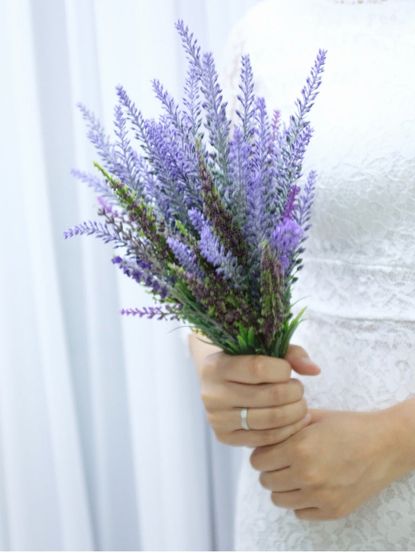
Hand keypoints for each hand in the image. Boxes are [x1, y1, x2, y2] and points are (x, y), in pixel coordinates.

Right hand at [188, 332, 320, 447]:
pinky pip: (265, 438)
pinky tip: (296, 420)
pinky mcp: (225, 437)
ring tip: (300, 404)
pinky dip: (288, 430)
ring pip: (269, 420)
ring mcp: (217, 418)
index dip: (282, 370)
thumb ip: (290, 354)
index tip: (288, 370)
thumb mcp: (262, 350)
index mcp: (215, 366)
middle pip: (268, 396)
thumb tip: (315, 370)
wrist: (219, 383)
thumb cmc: (245, 362)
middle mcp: (212, 393)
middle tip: (299, 389)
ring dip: (295, 412)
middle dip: (294, 392)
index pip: (257, 368)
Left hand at [250, 406, 399, 519]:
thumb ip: (286, 427)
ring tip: (296, 474)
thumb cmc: (349, 427)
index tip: (270, 450)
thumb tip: (262, 434)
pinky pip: (299, 512)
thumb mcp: (313, 417)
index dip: (261, 454)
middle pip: (266, 481)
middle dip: (270, 469)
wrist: (384, 445)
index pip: (258, 461)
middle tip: (283, 461)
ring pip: (278, 499)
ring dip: (283, 487)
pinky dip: (300, 501)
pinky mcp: (332, 511)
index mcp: (299, 449)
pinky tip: (312, 486)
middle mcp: (306, 475)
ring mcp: (319, 496)